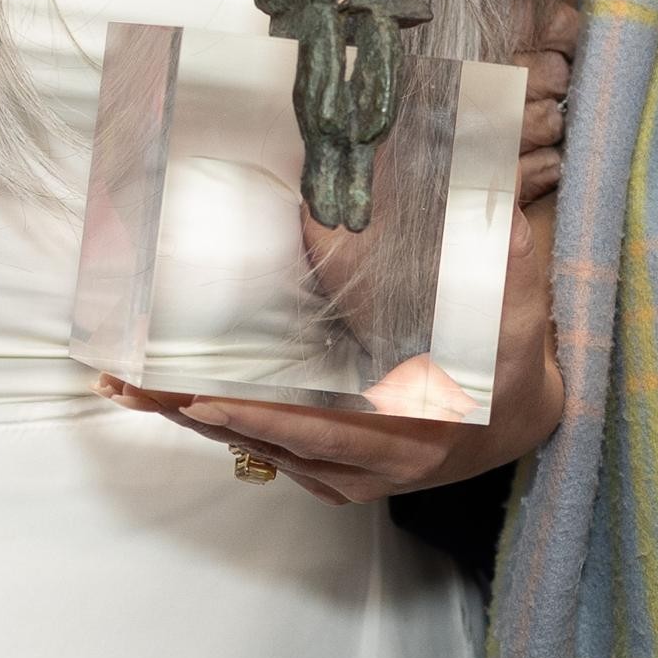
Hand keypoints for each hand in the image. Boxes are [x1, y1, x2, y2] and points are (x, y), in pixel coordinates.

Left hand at [102, 2, 577, 502]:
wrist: (527, 419)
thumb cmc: (514, 352)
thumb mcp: (514, 297)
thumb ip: (491, 243)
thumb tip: (472, 179)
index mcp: (415, 419)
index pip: (322, 422)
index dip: (259, 413)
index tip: (203, 396)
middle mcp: (379, 460)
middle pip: (270, 439)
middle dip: (196, 412)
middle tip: (132, 383)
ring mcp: (357, 475)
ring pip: (261, 450)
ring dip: (194, 421)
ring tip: (131, 386)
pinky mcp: (342, 478)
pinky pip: (270, 456)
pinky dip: (223, 430)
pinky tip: (174, 404)